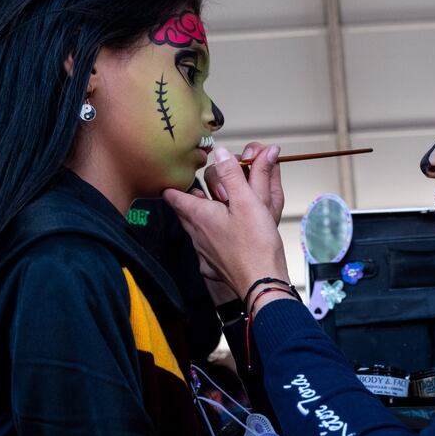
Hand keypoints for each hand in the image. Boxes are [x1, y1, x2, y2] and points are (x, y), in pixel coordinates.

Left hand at [164, 146, 290, 299]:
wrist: (261, 282)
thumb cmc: (256, 245)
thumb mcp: (247, 201)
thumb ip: (233, 175)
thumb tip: (221, 153)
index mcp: (200, 215)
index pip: (173, 196)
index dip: (173, 184)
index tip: (175, 178)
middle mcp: (196, 234)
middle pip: (183, 212)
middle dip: (189, 198)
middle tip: (198, 189)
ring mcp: (203, 251)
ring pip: (194, 229)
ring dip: (201, 217)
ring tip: (215, 208)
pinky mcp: (213, 265)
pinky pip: (206, 246)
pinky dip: (212, 236)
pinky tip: (226, 235)